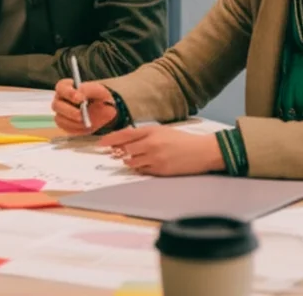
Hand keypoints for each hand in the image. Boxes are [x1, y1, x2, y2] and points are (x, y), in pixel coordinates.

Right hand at [52, 79, 117, 132]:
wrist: (103, 110)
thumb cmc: (97, 96)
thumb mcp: (96, 90)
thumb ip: (87, 89)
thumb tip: (80, 94)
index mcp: (65, 87)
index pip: (61, 88)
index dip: (68, 93)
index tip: (80, 99)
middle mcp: (59, 99)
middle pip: (56, 105)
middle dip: (69, 111)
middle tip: (80, 115)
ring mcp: (60, 112)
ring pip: (59, 118)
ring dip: (72, 121)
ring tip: (85, 122)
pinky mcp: (64, 124)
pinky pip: (65, 127)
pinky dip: (75, 128)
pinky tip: (84, 126)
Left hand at [98, 125, 225, 175]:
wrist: (202, 151)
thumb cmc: (182, 140)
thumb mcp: (162, 131)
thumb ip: (143, 135)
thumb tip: (124, 142)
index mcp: (151, 131)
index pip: (124, 135)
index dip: (110, 139)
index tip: (100, 144)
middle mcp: (151, 144)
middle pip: (125, 150)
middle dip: (121, 153)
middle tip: (118, 154)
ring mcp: (155, 158)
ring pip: (132, 162)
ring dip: (131, 161)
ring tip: (139, 158)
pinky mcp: (160, 170)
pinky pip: (142, 171)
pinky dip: (141, 168)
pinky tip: (148, 164)